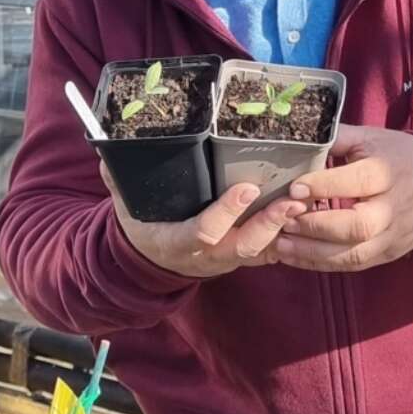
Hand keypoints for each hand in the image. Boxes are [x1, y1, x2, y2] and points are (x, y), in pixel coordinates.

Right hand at [104, 171, 305, 278]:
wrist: (147, 261)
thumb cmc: (141, 226)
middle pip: (242, 246)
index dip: (226, 213)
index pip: (204, 232)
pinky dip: (286, 236)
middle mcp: (205, 256)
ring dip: (283, 228)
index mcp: (177, 242)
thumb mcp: (125, 206)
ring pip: (259, 251)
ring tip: (304, 202)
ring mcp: (224, 260)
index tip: (247, 188)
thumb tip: (108, 152)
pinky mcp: (238, 258)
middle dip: (268, 223)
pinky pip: (266, 253)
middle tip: (292, 199)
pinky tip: (304, 215)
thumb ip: (118, 180)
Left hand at [275, 125, 412, 271]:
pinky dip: (320, 264)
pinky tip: (294, 256)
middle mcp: (393, 209)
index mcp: (389, 172)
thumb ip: (336, 139)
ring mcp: (392, 236)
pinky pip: (353, 265)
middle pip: (357, 226)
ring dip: (312, 252)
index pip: (357, 181)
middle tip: (283, 220)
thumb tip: (298, 137)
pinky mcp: (387, 254)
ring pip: (354, 254)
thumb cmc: (398, 157)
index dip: (324, 186)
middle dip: (315, 226)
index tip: (293, 187)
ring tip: (280, 244)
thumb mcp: (371, 138)